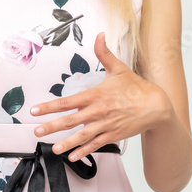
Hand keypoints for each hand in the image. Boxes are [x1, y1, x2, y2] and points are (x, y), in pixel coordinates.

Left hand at [29, 32, 171, 160]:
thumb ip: (104, 53)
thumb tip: (99, 35)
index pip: (68, 101)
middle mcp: (98, 111)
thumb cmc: (136, 88)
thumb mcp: (119, 68)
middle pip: (71, 120)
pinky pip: (96, 145)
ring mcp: (105, 125)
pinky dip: (84, 151)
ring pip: (82, 136)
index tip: (35, 110)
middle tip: (37, 131)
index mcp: (96, 95)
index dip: (50, 106)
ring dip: (67, 143)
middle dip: (52, 126)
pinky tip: (73, 156)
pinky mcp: (113, 135)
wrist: (155, 105)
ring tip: (54, 149)